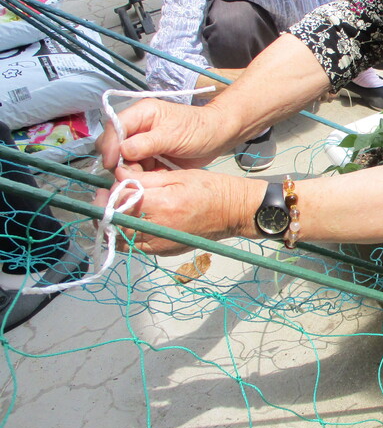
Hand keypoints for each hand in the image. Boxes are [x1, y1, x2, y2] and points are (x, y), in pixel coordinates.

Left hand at [94, 167, 261, 255]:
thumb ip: (144, 179)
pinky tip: (132, 222)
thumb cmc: (210, 188)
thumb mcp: (177, 176)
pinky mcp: (164, 252)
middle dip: (104, 213)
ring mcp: (161, 245)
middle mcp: (158, 230)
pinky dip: (127, 235)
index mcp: (162, 206)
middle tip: (105, 199)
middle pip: (115, 227)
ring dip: (112, 226)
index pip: (119, 205)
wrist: (234, 212)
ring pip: (121, 241)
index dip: (106, 196)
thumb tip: (117, 175)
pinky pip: (135, 247)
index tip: (103, 188)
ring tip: (115, 211)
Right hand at [97, 99, 236, 171]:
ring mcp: (143, 143)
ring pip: (123, 160)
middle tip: (132, 174)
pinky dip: (142, 176)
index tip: (112, 163)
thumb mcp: (173, 135)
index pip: (114, 126)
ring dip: (131, 171)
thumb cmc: (198, 129)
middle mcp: (138, 127)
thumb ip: (147, 143)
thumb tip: (122, 151)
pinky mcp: (150, 157)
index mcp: (141, 113)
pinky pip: (137, 169)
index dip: (109, 145)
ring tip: (147, 177)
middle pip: (113, 144)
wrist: (218, 138)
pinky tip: (155, 177)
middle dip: (119, 160)